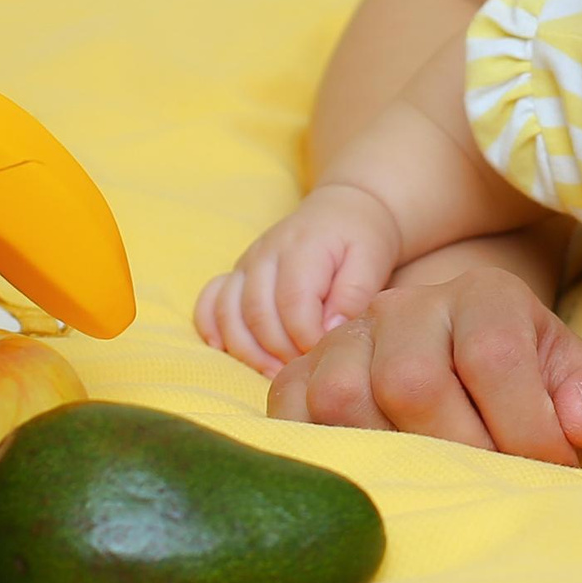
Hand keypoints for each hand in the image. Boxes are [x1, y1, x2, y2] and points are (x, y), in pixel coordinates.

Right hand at [195, 182, 403, 375]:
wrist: (342, 211)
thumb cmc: (361, 239)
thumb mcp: (372, 260)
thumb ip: (355, 294)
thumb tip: (329, 329)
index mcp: (303, 247)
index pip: (294, 302)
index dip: (307, 337)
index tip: (325, 354)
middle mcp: (266, 253)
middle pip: (258, 313)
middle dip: (279, 350)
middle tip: (303, 369)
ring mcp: (246, 263)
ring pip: (229, 313)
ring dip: (248, 350)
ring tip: (275, 372)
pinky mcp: (236, 274)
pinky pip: (209, 302)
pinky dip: (212, 329)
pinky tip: (228, 351)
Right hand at [267, 262, 581, 464]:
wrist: (460, 369)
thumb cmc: (527, 383)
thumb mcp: (579, 380)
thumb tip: (581, 419)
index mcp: (484, 295)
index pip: (493, 354)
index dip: (526, 424)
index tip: (550, 466)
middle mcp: (408, 306)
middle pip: (413, 381)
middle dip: (462, 449)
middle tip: (492, 482)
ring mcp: (348, 338)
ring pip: (344, 398)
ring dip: (396, 455)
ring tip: (440, 479)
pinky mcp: (298, 374)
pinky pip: (292, 414)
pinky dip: (325, 451)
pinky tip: (377, 473)